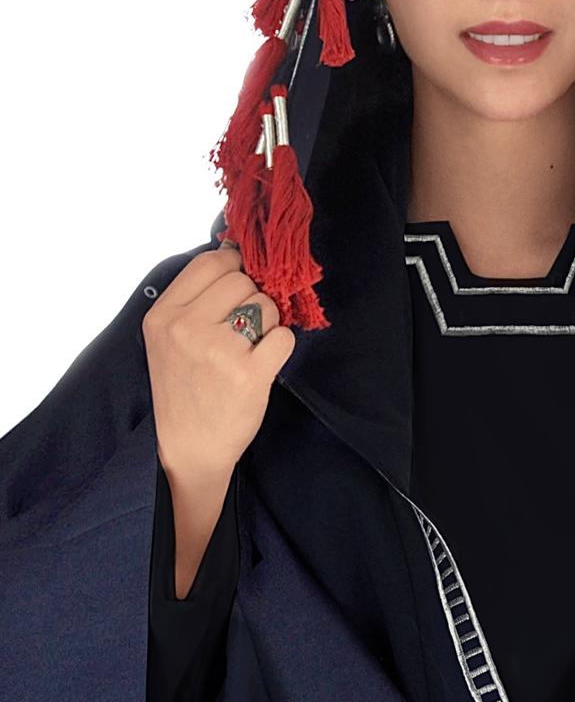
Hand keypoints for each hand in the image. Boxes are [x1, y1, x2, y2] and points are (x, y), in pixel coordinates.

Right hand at [142, 244, 295, 477]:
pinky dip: (280, 348)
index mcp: (162, 316)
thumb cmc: (184, 389)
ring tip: (247, 351)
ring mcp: (218, 351)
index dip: (233, 268)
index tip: (237, 288)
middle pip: (242, 282)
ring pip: (266, 306)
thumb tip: (233, 252)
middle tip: (241, 332)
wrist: (187, 449)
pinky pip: (284, 336)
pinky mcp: (249, 373)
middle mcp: (187, 328)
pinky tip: (261, 364)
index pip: (210, 263)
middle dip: (251, 301)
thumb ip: (195, 298)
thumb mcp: (168, 339)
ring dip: (267, 325)